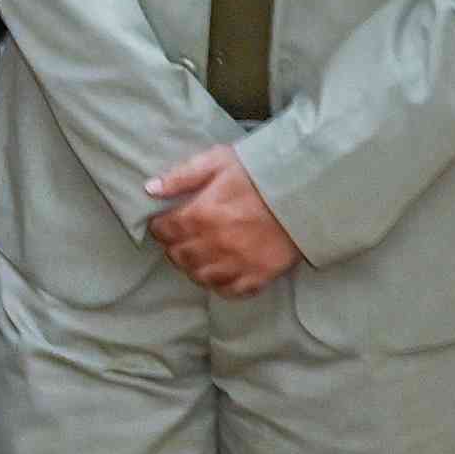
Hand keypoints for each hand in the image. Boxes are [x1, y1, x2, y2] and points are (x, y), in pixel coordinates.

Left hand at [143, 146, 299, 295]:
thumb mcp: (216, 162)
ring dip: (193, 268)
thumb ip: (181, 176)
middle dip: (174, 248)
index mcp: (201, 215)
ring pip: (201, 277)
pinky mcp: (260, 276)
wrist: (304, 192)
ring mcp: (238, 263)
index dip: (159, 228)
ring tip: (196, 257)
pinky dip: (220, 286)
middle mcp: (216, 244)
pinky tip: (219, 274)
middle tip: (178, 241)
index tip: (162, 224)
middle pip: (180, 256)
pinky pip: (231, 291)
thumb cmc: (258, 174)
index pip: (165, 231)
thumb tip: (150, 189)